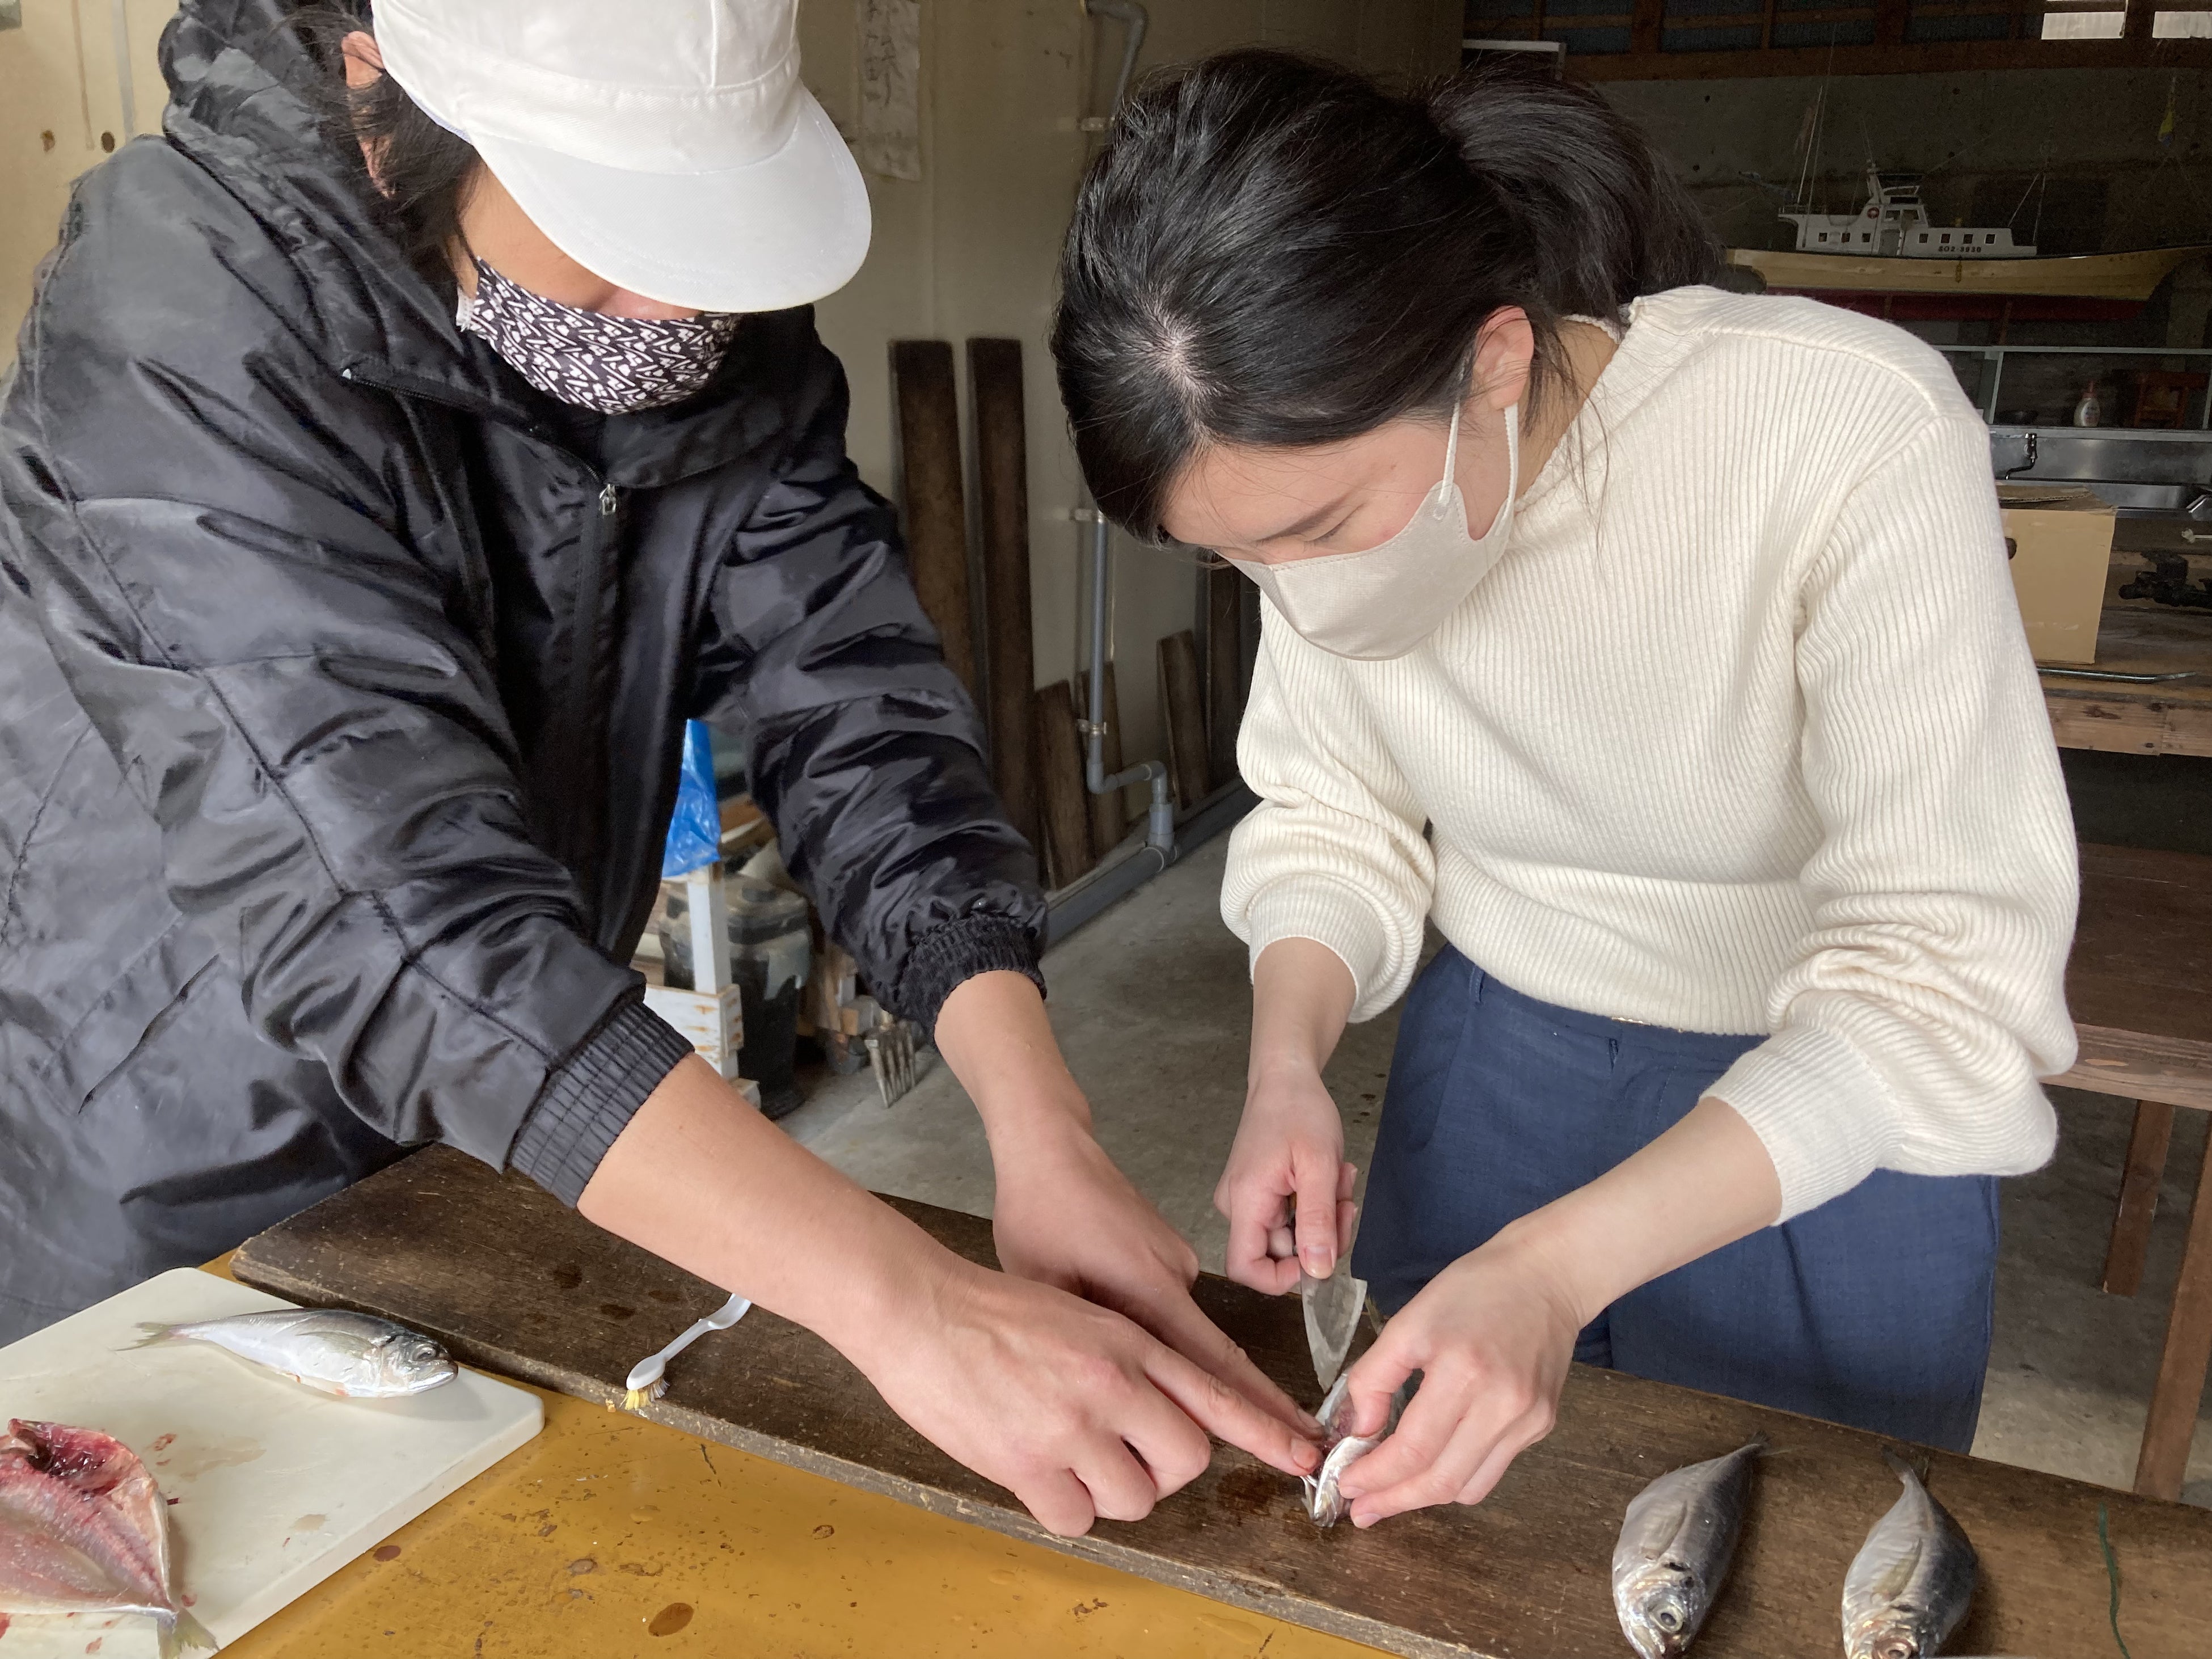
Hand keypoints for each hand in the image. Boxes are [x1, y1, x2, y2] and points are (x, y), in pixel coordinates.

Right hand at [852, 1253, 1320, 1535]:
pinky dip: (1066, 1506)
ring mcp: (1070, 1426)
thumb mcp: (1080, 1313)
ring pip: (1134, 1496)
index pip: (1215, 1390)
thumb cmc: (992, 1307)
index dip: (1265, 1429)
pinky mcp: (1027, 1463)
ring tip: (1073, 1455)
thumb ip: (1127, 1357)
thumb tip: (1153, 1409)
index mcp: (1128, 1339)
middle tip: (1128, 1452)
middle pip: (1185, 1457)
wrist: (919, 1308)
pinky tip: (1039, 1471)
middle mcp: (1111, 1383)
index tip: (1304, 1456)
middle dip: (1166, 1467)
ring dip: (1113, 1487)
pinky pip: (1076, 1517)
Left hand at [936, 970, 1312, 1434]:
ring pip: (1181, 1332)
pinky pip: (1167, 1304)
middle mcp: (1177, 1276)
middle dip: (1259, 1408)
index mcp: (1152, 1290)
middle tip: (1304, 1452)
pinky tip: (1115, 1322)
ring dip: (1173, 1366)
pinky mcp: (1167, 1252)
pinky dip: (1154, 1329)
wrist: (1052, 1147)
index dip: (1259, 1411)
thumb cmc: (1040, 1215)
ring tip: (1145, 1375)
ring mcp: (1177, 1262)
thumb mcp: (1044, 1290)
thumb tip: (1116, 1403)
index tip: (1301, 1446)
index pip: (1217, 1364)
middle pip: (1216, 1356)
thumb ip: (1086, 1348)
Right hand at [1214, 1059, 1357, 1293]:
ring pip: (1290, 1235)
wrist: (1286, 1077)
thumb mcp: (1319, 1166)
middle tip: (1345, 1202)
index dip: (1283, 1278)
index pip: (1246, 1269)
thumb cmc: (1300, 1111)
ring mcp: (1246, 1199)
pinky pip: (1289, 1217)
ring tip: (1339, 1178)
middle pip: (1277, 1254)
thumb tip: (1318, 1273)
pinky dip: (1315, 1204)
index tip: (1320, 1255)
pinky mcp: (1258, 1192)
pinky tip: (1328, 1176)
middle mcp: (1237, 1206)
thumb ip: (1317, 1221)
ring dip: (1323, 1216)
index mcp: (1245, 1201)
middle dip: (1321, 1235)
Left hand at [1331, 1226, 1581, 1526]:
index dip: (1375, 1476)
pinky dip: (1457, 1476)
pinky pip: (1492, 1469)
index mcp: (1464, 1372)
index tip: (1345, 1484)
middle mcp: (1502, 1405)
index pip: (1413, 1449)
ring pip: (1469, 1486)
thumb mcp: (1408, 1321)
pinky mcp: (1541, 1425)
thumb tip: (1358, 1432)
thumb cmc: (1473, 1290)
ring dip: (1425, 1496)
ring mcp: (1528, 1420)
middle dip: (1394, 1501)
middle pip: (1441, 1481)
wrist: (1546, 1276)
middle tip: (1361, 1511)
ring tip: (1391, 1493)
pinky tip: (1432, 1466)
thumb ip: (1374, 1377)